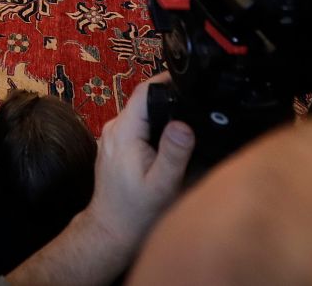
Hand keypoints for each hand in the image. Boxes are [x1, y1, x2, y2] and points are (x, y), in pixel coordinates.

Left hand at [81, 73, 195, 249]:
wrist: (112, 229)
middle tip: (199, 102)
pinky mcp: (118, 144)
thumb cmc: (136, 211)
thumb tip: (184, 124)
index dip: (169, 81)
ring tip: (191, 118)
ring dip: (164, 114)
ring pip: (143, 112)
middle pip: (145, 99)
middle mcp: (114, 128)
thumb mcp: (162, 184)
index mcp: (124, 131)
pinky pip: (139, 125)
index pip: (145, 91)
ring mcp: (114, 135)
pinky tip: (172, 139)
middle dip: (171, 98)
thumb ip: (173, 154)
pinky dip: (156, 127)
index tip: (193, 81)